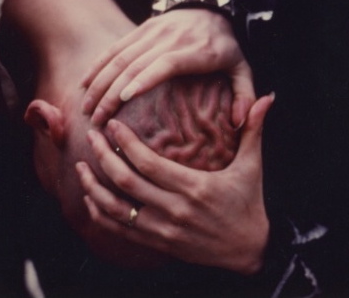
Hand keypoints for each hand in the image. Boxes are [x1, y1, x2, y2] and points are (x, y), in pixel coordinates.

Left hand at [76, 93, 274, 274]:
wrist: (249, 249)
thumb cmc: (249, 202)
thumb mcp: (253, 165)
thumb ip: (253, 130)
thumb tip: (267, 98)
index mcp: (196, 187)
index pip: (150, 164)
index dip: (127, 143)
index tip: (114, 124)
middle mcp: (176, 210)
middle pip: (127, 182)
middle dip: (104, 157)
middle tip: (92, 135)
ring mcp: (164, 229)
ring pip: (117, 208)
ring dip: (94, 185)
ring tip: (81, 164)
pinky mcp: (159, 243)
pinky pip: (120, 229)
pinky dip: (100, 212)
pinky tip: (91, 196)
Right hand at [80, 9, 253, 127]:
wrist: (211, 7)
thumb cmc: (226, 47)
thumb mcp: (242, 69)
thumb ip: (245, 94)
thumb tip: (240, 122)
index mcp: (197, 51)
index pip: (166, 63)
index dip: (145, 78)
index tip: (125, 98)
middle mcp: (171, 38)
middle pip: (135, 64)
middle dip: (112, 93)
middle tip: (97, 120)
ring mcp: (153, 31)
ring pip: (120, 57)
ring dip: (100, 82)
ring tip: (86, 109)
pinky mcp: (141, 29)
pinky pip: (115, 47)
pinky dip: (98, 65)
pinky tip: (84, 84)